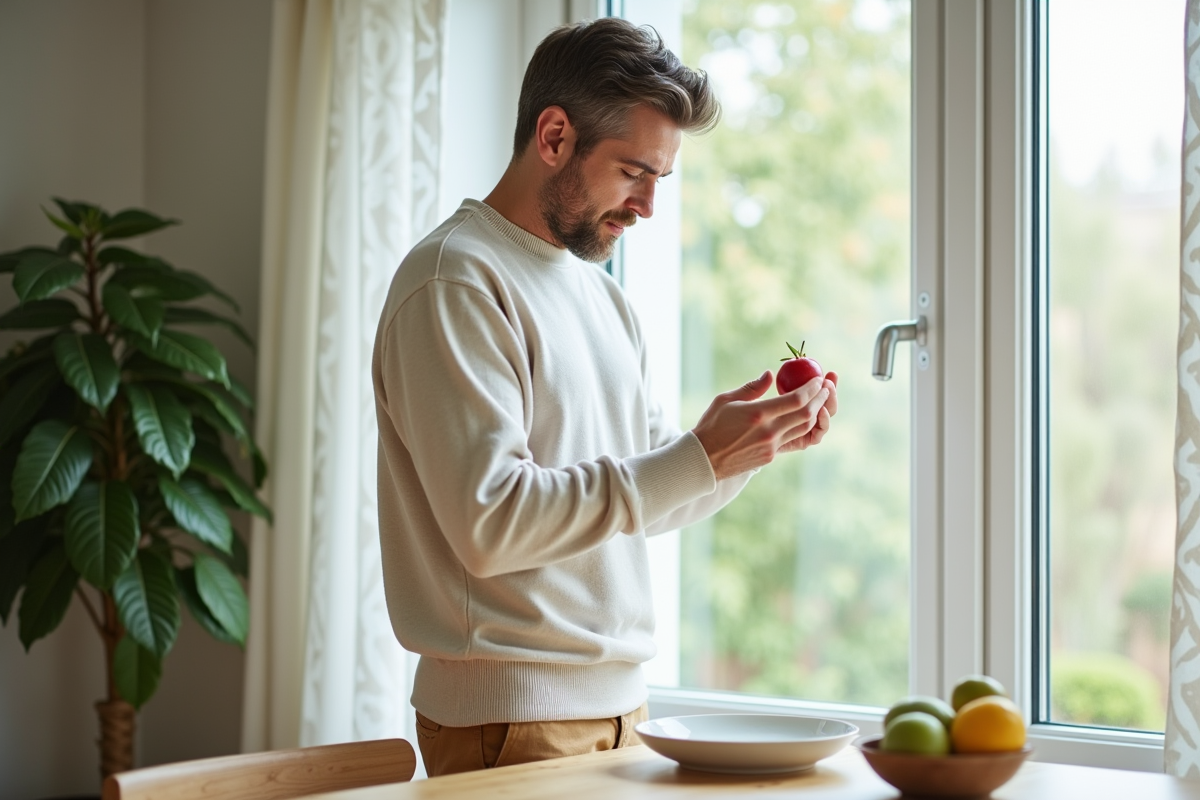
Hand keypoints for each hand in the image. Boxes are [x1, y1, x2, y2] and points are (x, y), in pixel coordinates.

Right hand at [691, 370, 838, 480]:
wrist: (704, 459)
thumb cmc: (712, 425)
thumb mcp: (726, 400)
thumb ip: (751, 387)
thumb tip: (770, 374)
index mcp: (758, 414)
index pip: (796, 399)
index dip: (812, 388)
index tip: (818, 379)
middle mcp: (769, 431)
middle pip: (806, 414)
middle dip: (821, 399)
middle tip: (826, 387)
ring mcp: (771, 446)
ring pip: (804, 428)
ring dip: (816, 413)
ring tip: (821, 400)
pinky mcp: (770, 456)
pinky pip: (793, 439)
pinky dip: (802, 426)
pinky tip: (805, 416)